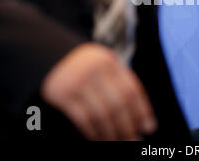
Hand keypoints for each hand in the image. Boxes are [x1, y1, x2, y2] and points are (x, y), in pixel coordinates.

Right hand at [40, 42, 156, 140]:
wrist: (48, 56)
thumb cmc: (84, 67)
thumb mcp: (104, 66)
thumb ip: (121, 85)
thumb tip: (143, 120)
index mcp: (109, 61)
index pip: (131, 89)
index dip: (142, 110)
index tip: (149, 127)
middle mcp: (94, 70)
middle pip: (118, 104)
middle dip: (128, 126)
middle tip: (134, 140)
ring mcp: (77, 82)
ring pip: (102, 115)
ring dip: (112, 133)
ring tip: (118, 142)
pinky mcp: (62, 95)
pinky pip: (83, 119)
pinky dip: (93, 132)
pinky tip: (99, 139)